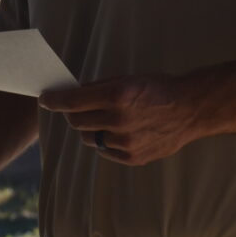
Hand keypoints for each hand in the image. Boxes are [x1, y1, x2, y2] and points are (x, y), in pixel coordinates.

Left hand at [38, 74, 198, 165]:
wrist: (190, 109)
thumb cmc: (157, 89)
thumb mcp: (126, 79)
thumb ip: (98, 88)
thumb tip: (72, 94)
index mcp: (116, 95)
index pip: (72, 101)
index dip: (54, 100)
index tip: (45, 99)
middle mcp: (119, 120)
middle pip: (76, 122)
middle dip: (71, 114)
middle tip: (75, 108)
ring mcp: (126, 142)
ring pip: (88, 138)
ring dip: (89, 128)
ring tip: (103, 119)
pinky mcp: (132, 157)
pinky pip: (104, 151)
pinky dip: (104, 141)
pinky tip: (116, 132)